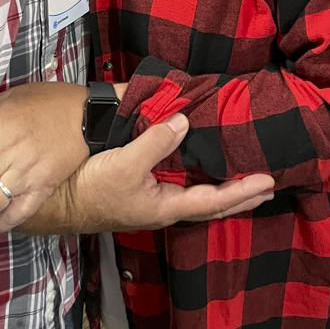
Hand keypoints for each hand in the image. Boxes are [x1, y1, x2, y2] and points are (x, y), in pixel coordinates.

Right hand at [61, 115, 275, 232]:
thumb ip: (155, 143)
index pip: (215, 200)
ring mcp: (154, 201)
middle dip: (241, 197)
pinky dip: (199, 179)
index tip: (268, 182)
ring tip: (243, 181)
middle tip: (267, 187)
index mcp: (167, 206)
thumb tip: (184, 121)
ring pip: (198, 197)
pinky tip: (200, 170)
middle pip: (213, 205)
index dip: (242, 191)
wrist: (61, 201)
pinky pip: (181, 186)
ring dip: (223, 190)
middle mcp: (166, 207)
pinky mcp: (143, 192)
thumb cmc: (92, 188)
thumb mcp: (125, 165)